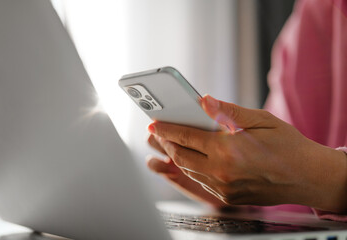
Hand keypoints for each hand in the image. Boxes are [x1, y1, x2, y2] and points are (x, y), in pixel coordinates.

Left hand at [148, 95, 346, 211]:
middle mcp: (221, 172)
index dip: (166, 129)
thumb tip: (203, 100)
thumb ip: (227, 111)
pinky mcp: (228, 198)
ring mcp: (224, 188)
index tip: (153, 122)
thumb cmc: (287, 145)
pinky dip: (192, 168)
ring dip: (176, 156)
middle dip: (165, 143)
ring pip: (188, 171)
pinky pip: (201, 181)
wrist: (308, 177)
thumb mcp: (260, 120)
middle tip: (158, 132)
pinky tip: (192, 157)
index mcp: (227, 150)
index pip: (186, 137)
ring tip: (172, 143)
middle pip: (181, 157)